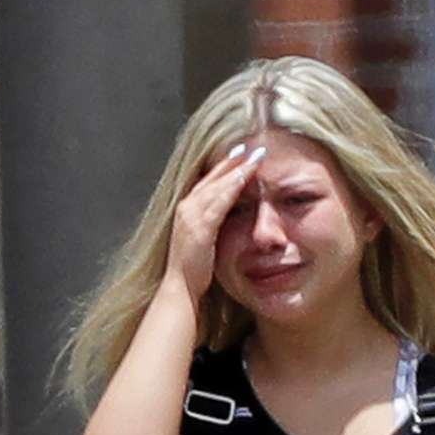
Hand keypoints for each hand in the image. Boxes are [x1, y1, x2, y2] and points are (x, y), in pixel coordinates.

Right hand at [167, 143, 264, 298]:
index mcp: (187, 210)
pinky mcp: (200, 227)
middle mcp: (186, 207)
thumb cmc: (193, 270)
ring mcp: (191, 216)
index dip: (225, 166)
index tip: (242, 153)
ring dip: (236, 167)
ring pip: (217, 184)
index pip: (208, 181)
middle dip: (232, 160)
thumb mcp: (203, 241)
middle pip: (212, 176)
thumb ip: (213, 225)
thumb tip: (229, 216)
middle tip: (250, 145)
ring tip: (253, 154)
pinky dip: (233, 186)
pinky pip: (219, 201)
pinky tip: (246, 176)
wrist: (180, 288)